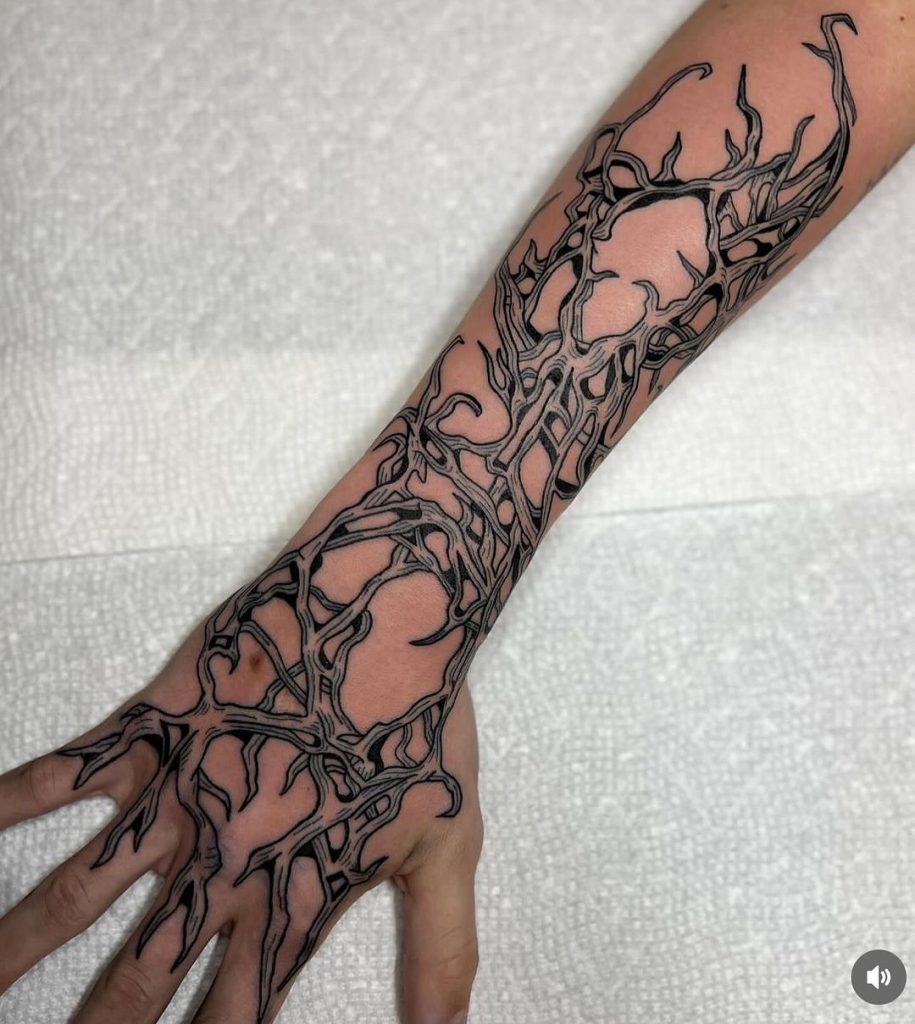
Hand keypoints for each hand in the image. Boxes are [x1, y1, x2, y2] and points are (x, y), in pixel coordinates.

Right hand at [0, 554, 482, 1023]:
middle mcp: (218, 866)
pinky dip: (4, 801)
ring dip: (10, 948)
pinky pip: (59, 775)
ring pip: (72, 896)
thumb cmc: (419, 726)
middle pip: (133, 985)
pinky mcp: (153, 729)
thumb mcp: (448, 846)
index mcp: (288, 903)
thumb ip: (444, 953)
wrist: (382, 615)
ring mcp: (175, 796)